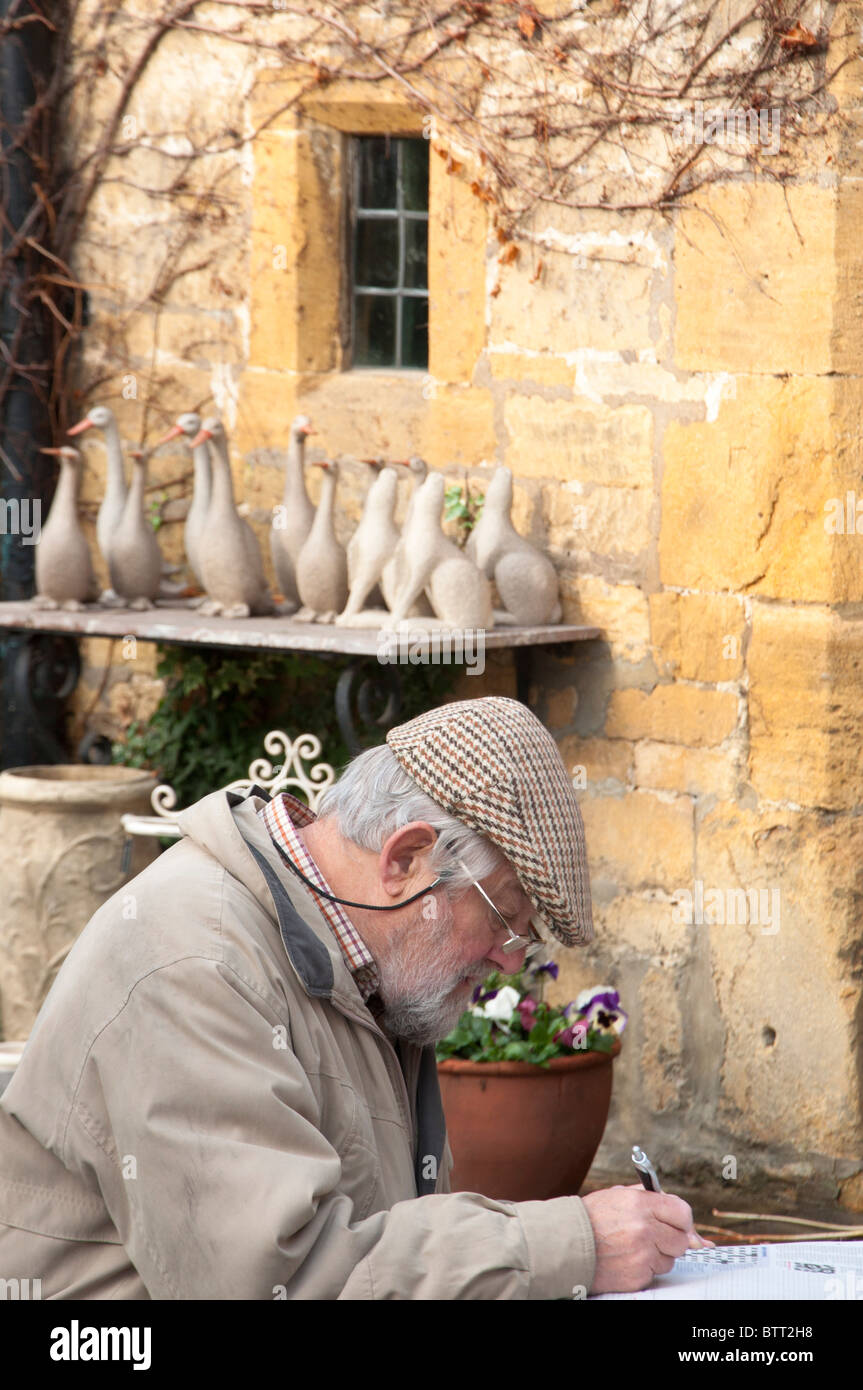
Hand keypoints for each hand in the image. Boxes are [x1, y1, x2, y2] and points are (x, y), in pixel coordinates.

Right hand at [582, 1183, 714, 1293]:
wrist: (566, 1243)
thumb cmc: (594, 1217)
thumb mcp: (620, 1195)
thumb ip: (655, 1201)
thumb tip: (690, 1227)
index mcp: (640, 1204)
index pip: (683, 1213)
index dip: (682, 1220)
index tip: (676, 1224)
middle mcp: (643, 1229)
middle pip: (681, 1241)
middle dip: (671, 1239)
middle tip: (654, 1236)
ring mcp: (641, 1255)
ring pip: (669, 1260)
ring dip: (657, 1255)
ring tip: (634, 1246)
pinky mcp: (636, 1276)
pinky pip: (654, 1274)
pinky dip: (644, 1268)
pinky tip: (627, 1258)